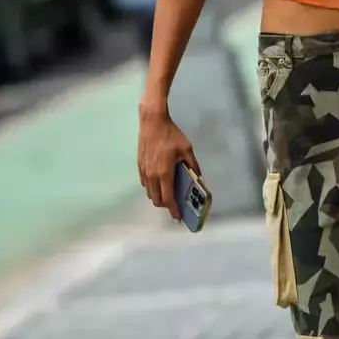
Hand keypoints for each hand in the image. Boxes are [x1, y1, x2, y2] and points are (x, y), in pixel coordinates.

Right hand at [137, 103, 200, 219]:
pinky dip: (152, 187)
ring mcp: (143, 171)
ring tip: (169, 192)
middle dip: (166, 205)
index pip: (167, 198)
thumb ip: (193, 166)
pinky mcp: (139, 166)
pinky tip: (160, 181)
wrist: (152, 122)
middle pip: (156, 200)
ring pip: (149, 193)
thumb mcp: (187, 149)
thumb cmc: (171, 135)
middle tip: (176, 203)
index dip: (173, 209)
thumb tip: (199, 179)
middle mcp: (152, 176)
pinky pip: (145, 183)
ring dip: (158, 196)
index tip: (178, 216)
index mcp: (164, 173)